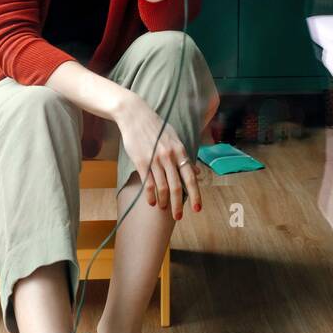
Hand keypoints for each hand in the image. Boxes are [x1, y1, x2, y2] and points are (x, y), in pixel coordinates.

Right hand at [114, 92, 201, 217]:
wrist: (135, 115)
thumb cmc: (156, 127)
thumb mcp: (174, 139)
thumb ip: (185, 157)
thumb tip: (198, 172)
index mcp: (180, 151)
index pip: (190, 177)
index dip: (195, 194)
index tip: (197, 209)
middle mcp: (169, 156)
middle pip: (177, 186)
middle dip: (178, 204)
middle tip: (179, 216)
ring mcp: (155, 159)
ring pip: (162, 187)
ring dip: (163, 201)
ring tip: (163, 209)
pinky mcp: (141, 161)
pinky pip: (148, 183)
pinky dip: (150, 195)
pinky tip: (151, 202)